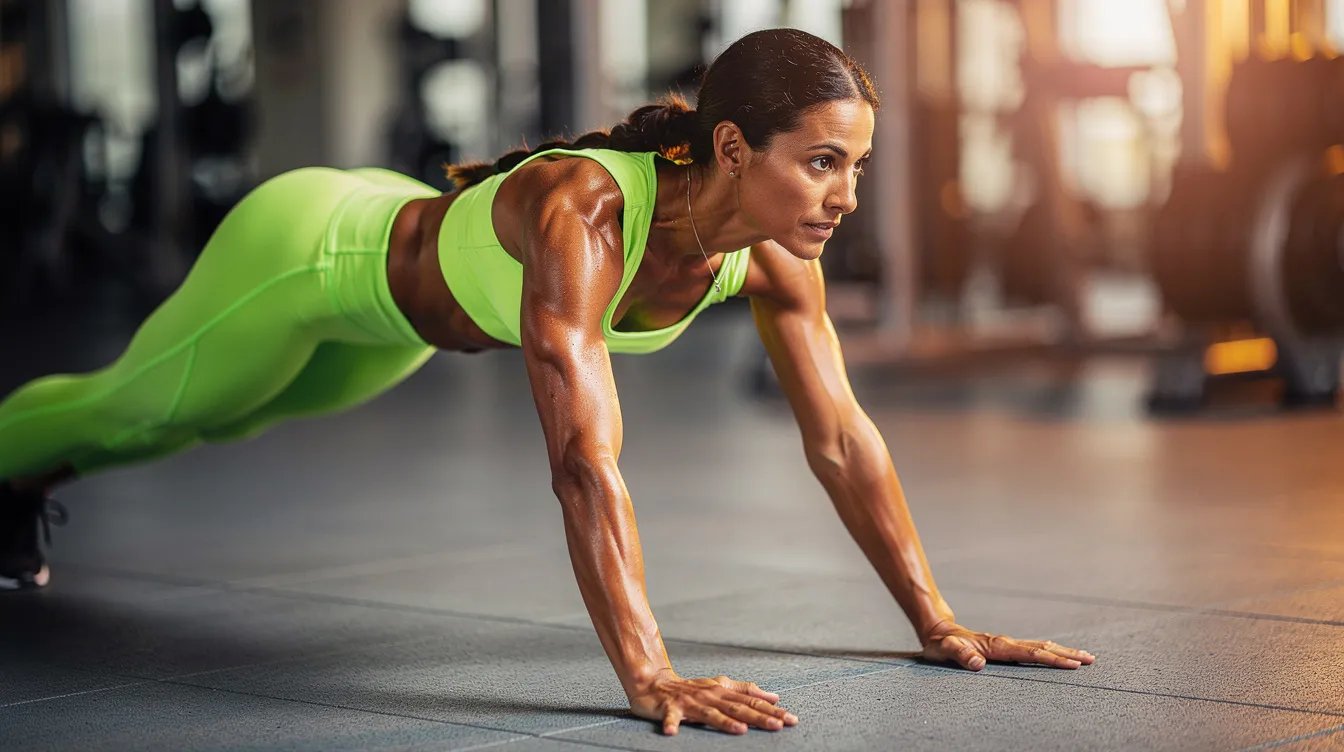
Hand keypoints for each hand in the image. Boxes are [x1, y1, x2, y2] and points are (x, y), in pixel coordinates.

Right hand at [628, 669, 798, 735]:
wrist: (653, 683)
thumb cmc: (691, 688)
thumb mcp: (720, 686)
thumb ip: (746, 691)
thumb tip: (774, 696)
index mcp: (723, 691)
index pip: (752, 701)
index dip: (772, 710)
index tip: (791, 719)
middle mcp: (710, 696)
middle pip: (738, 708)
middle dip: (759, 717)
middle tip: (778, 725)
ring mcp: (690, 703)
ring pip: (711, 714)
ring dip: (725, 722)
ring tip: (740, 730)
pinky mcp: (669, 708)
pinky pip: (670, 718)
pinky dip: (671, 724)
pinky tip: (672, 732)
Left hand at [921, 621, 1094, 670]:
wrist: (938, 632)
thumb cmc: (941, 644)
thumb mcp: (946, 650)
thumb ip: (960, 655)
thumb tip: (979, 663)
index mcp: (996, 646)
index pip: (1030, 653)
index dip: (1052, 659)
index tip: (1072, 664)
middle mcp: (1005, 643)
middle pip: (1042, 648)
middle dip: (1067, 654)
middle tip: (1090, 660)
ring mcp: (1006, 645)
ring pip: (1039, 647)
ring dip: (1062, 651)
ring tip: (1083, 657)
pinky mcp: (1004, 648)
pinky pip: (1031, 650)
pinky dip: (1049, 652)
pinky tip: (1057, 656)